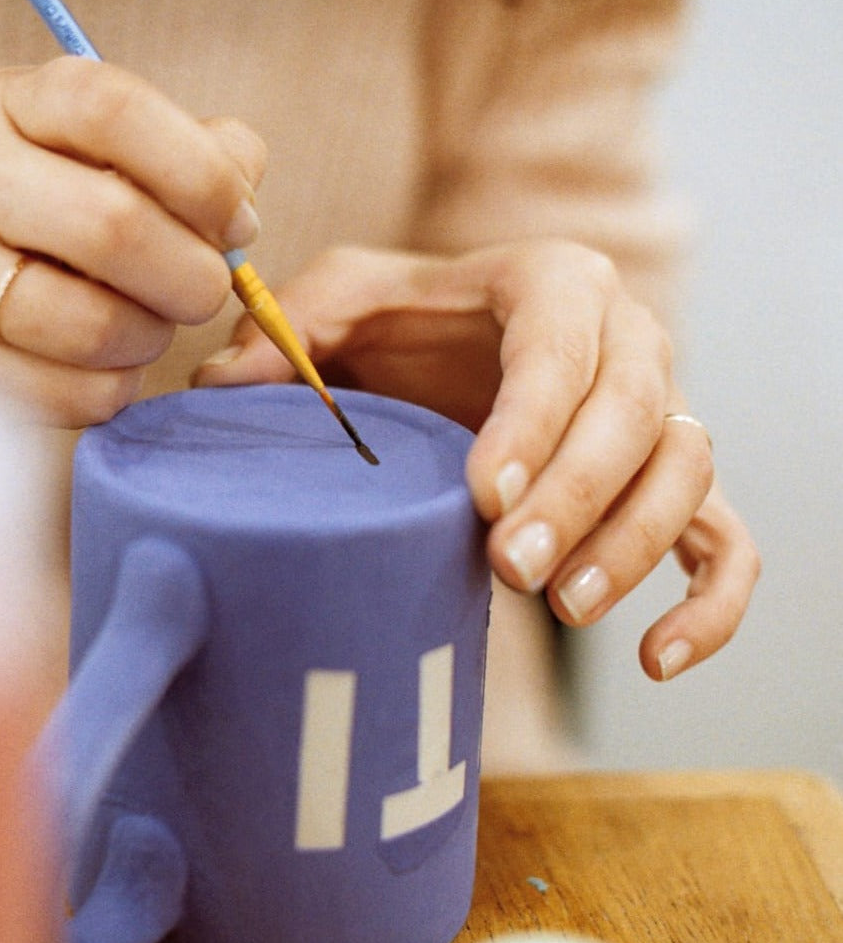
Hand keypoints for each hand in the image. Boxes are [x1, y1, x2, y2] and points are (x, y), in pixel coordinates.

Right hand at [0, 56, 265, 426]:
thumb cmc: (56, 215)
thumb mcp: (112, 159)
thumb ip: (196, 158)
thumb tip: (240, 209)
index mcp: (11, 105)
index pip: (113, 111)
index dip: (202, 175)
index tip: (239, 226)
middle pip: (114, 227)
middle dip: (193, 278)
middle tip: (202, 293)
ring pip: (95, 327)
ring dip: (151, 339)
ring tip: (145, 326)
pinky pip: (73, 394)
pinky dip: (114, 387)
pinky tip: (103, 364)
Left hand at [194, 240, 759, 679]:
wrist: (458, 347)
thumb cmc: (401, 325)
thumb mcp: (339, 305)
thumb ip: (284, 332)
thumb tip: (215, 387)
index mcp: (552, 283)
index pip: (564, 346)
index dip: (536, 422)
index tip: (484, 496)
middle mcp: (627, 341)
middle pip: (639, 417)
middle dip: (579, 500)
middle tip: (506, 568)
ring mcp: (659, 416)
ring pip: (688, 476)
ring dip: (634, 548)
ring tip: (559, 609)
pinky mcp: (671, 486)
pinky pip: (727, 542)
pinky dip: (711, 603)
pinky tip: (653, 659)